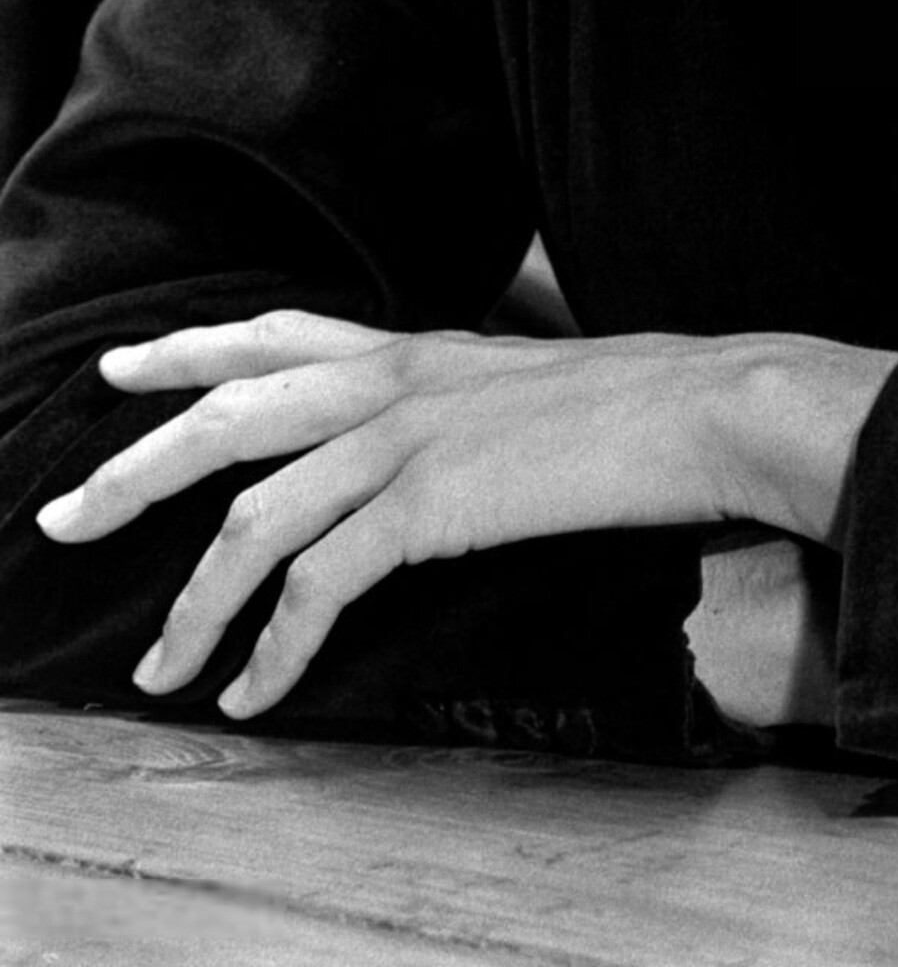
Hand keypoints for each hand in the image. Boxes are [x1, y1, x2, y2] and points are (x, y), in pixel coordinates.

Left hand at [37, 310, 897, 719]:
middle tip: (64, 522)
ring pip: (254, 514)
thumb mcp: (526, 389)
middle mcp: (398, 376)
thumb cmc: (641, 406)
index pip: (277, 333)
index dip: (190, 348)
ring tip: (160, 668)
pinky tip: (255, 691)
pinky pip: (318, 585)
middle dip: (134, 472)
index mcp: (418, 346)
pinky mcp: (431, 502)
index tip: (121, 368)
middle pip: (229, 413)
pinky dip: (274, 648)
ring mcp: (409, 434)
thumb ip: (460, 407)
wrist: (706, 407)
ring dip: (195, 603)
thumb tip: (429, 450)